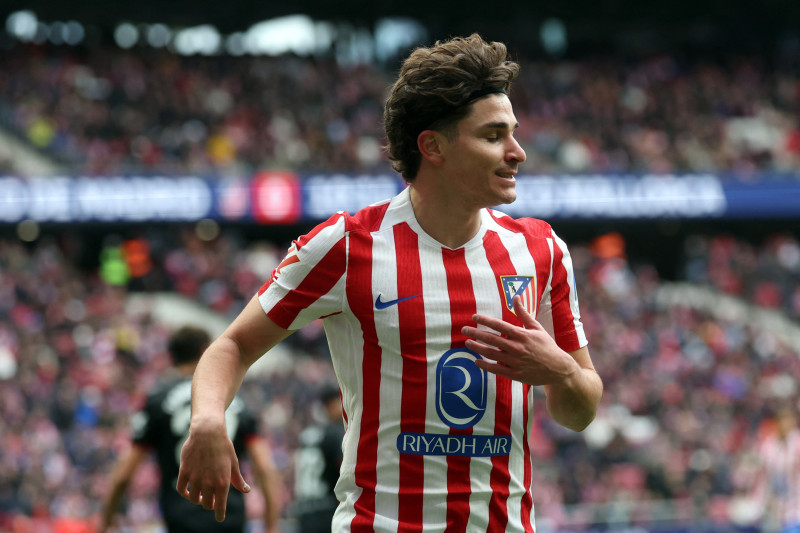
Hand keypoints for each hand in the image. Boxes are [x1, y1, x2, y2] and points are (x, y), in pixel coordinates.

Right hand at [176, 418, 250, 521]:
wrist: (208, 432)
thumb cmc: (224, 447)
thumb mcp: (234, 463)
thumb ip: (238, 480)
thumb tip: (247, 490)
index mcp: (222, 482)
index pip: (219, 507)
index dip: (220, 515)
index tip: (220, 517)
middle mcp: (208, 482)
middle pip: (206, 504)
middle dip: (210, 505)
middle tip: (212, 500)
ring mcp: (195, 478)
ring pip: (194, 499)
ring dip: (198, 499)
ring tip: (201, 494)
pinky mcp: (184, 471)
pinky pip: (181, 489)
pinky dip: (184, 493)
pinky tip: (189, 491)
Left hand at [461, 295, 578, 385]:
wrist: (558, 368)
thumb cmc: (546, 346)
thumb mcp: (536, 328)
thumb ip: (523, 313)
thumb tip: (516, 296)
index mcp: (522, 334)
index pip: (499, 325)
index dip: (485, 320)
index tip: (474, 317)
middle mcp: (517, 347)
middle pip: (491, 339)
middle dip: (476, 333)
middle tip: (464, 329)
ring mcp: (515, 362)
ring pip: (491, 354)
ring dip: (477, 348)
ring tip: (467, 343)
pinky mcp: (515, 374)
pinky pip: (496, 369)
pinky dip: (485, 366)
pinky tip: (476, 361)